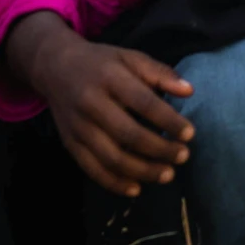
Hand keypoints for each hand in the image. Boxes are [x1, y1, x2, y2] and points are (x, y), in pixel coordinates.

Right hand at [7, 12, 194, 196]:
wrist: (54, 67)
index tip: (190, 134)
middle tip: (183, 156)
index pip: (143, 102)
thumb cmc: (101, 63)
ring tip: (167, 174)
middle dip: (159, 150)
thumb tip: (189, 91)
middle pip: (128, 134)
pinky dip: (114, 183)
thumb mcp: (130, 57)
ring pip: (111, 157)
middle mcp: (91, 103)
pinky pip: (92, 169)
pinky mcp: (70, 143)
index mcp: (110, 78)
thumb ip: (159, 73)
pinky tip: (136, 188)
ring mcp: (78, 126)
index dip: (168, 120)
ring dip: (142, 171)